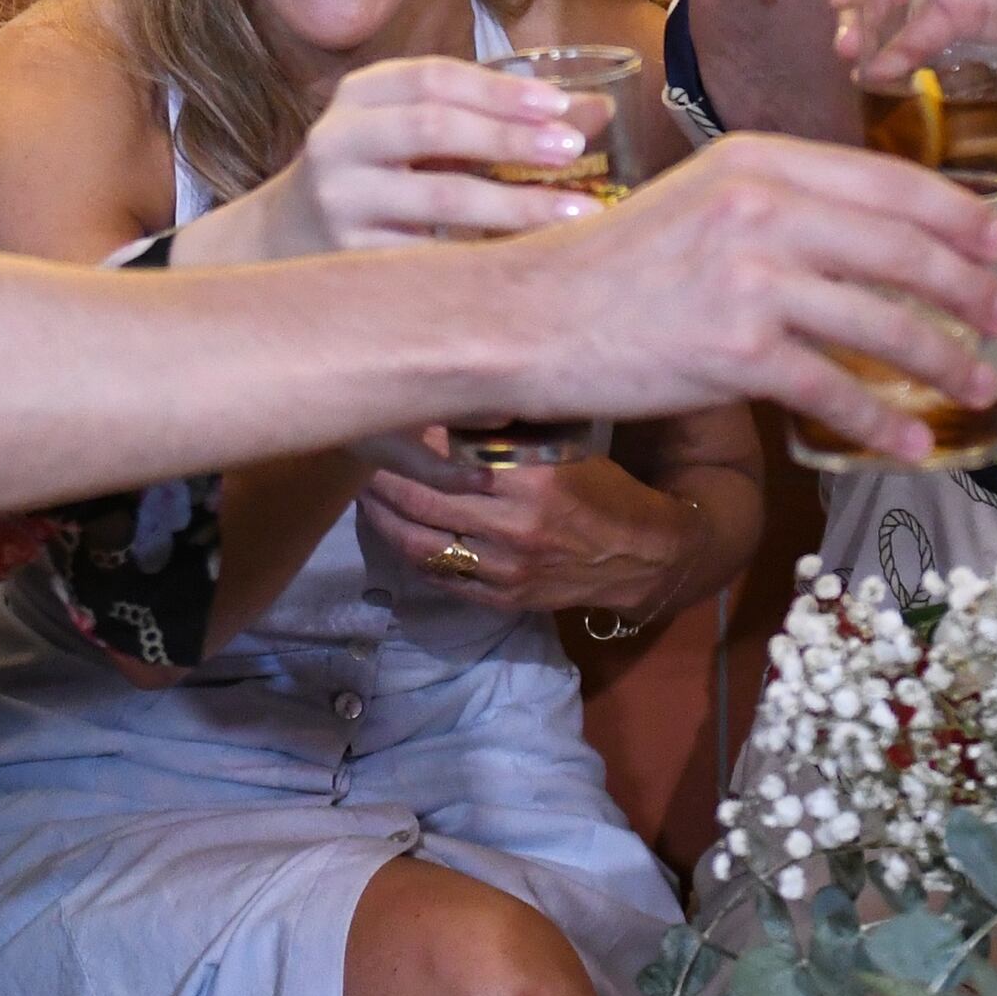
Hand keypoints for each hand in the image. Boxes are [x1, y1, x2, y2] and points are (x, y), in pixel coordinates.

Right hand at [234, 57, 608, 258]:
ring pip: (438, 200)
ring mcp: (341, 203)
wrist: (283, 241)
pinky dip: (488, 255)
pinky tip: (533, 259)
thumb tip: (598, 111)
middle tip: (572, 150)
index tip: (559, 104)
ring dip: (516, 205)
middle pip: (431, 129)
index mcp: (360, 96)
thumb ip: (492, 116)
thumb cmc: (377, 174)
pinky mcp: (350, 262)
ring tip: (577, 211)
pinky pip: (432, 258)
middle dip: (508, 138)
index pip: (431, 77)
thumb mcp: (416, 130)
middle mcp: (339, 142)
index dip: (498, 89)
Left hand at [359, 444, 695, 617]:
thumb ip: (504, 432)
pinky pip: (439, 575)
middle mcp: (514, 524)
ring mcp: (505, 567)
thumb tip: (445, 398)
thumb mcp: (562, 445)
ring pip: (419, 542)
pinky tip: (391, 529)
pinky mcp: (500, 597)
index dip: (407, 438)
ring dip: (382, 516)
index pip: (447, 454)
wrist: (639, 555)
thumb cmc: (599, 486)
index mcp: (531, 477)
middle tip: (356, 452)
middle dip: (380, 476)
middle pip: (420, 499)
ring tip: (362, 491)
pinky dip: (407, 551)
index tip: (383, 418)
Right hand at [503, 131, 996, 458]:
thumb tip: (866, 236)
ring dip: (945, 359)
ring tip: (979, 383)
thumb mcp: (700, 200)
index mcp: (758, 160)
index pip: (888, 182)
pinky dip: (883, 423)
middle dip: (969, 289)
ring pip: (882, 323)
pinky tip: (912, 442)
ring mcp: (750, 280)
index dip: (957, 216)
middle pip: (902, 249)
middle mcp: (760, 208)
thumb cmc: (613, 267)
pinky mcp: (734, 352)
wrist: (525, 316)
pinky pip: (834, 391)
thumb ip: (776, 203)